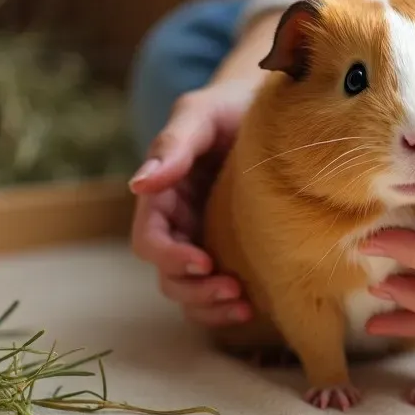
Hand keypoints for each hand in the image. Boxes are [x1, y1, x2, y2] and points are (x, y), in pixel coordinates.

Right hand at [129, 80, 255, 326]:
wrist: (275, 110)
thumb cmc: (232, 106)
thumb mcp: (202, 114)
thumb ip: (174, 143)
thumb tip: (139, 185)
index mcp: (164, 194)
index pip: (150, 239)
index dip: (170, 256)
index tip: (204, 261)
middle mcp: (179, 222)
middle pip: (168, 274)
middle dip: (194, 289)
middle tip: (232, 290)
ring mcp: (204, 238)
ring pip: (189, 290)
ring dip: (210, 306)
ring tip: (244, 306)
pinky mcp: (232, 249)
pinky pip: (217, 289)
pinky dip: (226, 307)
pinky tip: (252, 308)